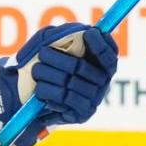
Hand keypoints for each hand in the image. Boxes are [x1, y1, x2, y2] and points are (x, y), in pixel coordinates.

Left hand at [0, 22, 117, 143]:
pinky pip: (65, 99)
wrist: (38, 99)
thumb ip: (63, 35)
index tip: (88, 33)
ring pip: (70, 82)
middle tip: (42, 53)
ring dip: (48, 74)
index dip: (100, 44)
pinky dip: (48, 91)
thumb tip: (81, 31)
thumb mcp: (53, 45)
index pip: (109, 54)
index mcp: (102, 64)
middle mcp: (103, 82)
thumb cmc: (48, 66)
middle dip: (58, 58)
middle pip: (82, 66)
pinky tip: (40, 88)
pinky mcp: (83, 114)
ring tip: (36, 71)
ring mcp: (94, 99)